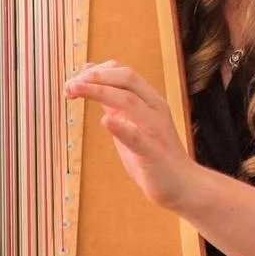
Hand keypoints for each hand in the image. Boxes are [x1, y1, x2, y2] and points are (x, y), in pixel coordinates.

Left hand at [63, 61, 198, 213]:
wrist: (183, 185)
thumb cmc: (153, 155)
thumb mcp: (131, 123)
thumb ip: (114, 103)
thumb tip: (90, 79)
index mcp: (150, 101)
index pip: (125, 74)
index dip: (99, 71)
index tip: (75, 77)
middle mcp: (154, 109)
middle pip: (128, 79)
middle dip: (97, 76)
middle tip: (71, 83)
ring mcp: (155, 130)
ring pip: (130, 101)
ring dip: (100, 92)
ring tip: (77, 90)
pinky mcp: (154, 153)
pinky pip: (138, 138)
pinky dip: (121, 128)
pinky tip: (106, 121)